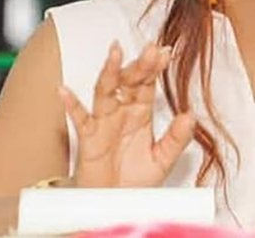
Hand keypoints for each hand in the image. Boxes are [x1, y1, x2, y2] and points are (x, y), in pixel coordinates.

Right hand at [59, 42, 194, 187]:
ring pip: (105, 92)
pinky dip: (71, 105)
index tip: (165, 52)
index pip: (148, 84)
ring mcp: (104, 123)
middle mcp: (122, 113)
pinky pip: (79, 119)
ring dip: (110, 72)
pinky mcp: (88, 139)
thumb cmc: (136, 182)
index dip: (156, 68)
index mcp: (141, 114)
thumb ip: (177, 138)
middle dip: (140, 65)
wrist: (116, 206)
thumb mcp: (163, 160)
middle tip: (150, 49)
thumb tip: (190, 116)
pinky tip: (64, 90)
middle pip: (130, 82)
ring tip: (114, 52)